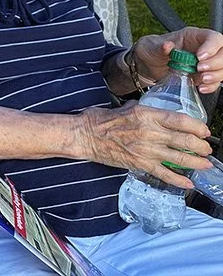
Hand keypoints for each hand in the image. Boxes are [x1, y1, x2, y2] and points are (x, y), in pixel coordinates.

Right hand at [77, 104, 211, 187]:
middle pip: (185, 141)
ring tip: (205, 164)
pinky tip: (189, 183)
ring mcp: (147, 150)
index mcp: (146, 115)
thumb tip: (152, 112)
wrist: (85, 136)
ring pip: (180, 159)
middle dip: (201, 147)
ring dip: (196, 163)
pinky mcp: (141, 164)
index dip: (197, 127)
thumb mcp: (125, 108)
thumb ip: (142, 111)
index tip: (204, 131)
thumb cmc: (100, 120)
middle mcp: (150, 132)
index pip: (181, 120)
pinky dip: (179, 180)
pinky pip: (165, 174)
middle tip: (206, 149)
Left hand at [134, 27, 222, 92]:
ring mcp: (205, 62)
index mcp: (193, 36)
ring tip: (202, 79)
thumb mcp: (152, 46)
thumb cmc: (152, 49)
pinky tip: (201, 87)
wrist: (148, 64)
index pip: (212, 37)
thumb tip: (167, 46)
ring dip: (217, 75)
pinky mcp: (203, 75)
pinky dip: (212, 85)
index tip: (200, 57)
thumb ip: (160, 47)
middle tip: (200, 69)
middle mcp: (203, 48)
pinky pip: (216, 81)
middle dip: (216, 63)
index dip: (211, 47)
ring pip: (222, 67)